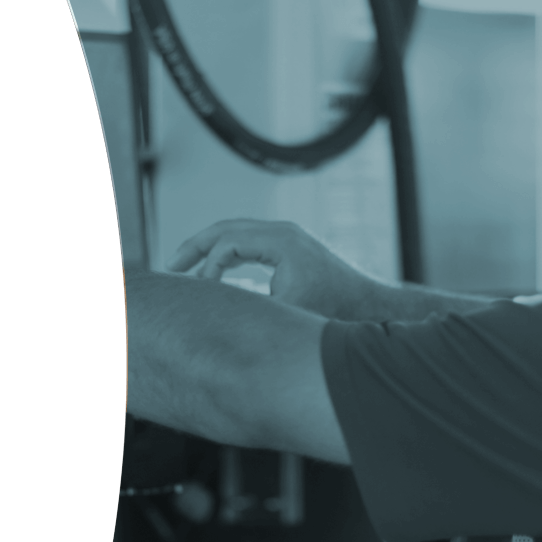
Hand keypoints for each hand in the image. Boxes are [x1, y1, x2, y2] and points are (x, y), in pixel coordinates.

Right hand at [166, 218, 370, 319]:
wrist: (370, 305)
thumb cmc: (334, 310)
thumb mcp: (288, 313)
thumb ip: (250, 307)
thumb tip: (217, 311)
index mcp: (281, 241)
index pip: (227, 242)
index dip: (208, 266)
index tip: (201, 291)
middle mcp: (284, 232)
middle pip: (226, 228)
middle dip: (197, 247)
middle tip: (172, 266)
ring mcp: (289, 237)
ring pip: (237, 233)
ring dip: (211, 248)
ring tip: (186, 267)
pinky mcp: (292, 248)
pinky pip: (251, 242)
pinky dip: (229, 254)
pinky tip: (217, 274)